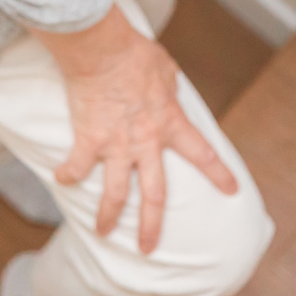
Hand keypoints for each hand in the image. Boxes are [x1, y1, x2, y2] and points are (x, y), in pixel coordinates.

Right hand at [35, 4, 237, 253]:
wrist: (103, 49)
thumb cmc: (136, 54)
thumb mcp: (166, 69)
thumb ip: (169, 88)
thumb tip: (168, 90)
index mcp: (170, 123)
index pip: (202, 153)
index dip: (219, 174)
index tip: (232, 191)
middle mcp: (146, 141)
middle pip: (155, 194)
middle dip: (153, 225)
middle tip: (150, 246)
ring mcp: (117, 145)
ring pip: (116, 193)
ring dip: (109, 216)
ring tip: (104, 232)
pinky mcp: (89, 140)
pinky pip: (78, 167)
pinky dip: (69, 175)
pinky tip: (63, 180)